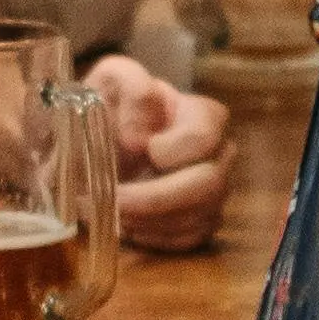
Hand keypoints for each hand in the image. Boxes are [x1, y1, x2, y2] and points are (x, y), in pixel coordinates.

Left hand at [93, 56, 232, 251]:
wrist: (99, 139)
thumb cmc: (113, 107)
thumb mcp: (113, 80)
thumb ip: (131, 87)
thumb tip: (139, 140)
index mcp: (203, 115)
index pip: (207, 137)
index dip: (176, 150)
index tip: (144, 151)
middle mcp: (219, 153)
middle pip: (209, 185)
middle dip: (157, 200)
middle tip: (115, 202)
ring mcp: (215, 190)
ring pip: (198, 217)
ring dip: (151, 220)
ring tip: (113, 212)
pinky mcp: (203, 220)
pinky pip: (190, 239)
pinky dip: (156, 237)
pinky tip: (130, 226)